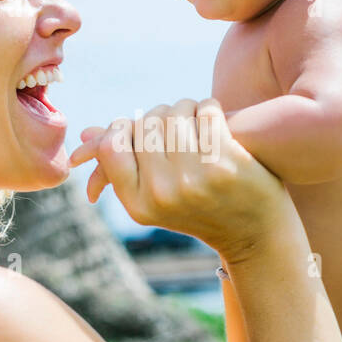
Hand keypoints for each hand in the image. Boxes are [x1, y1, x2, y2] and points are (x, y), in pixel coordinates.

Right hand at [69, 98, 290, 262]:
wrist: (254, 234)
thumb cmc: (201, 209)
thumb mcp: (155, 199)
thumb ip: (123, 166)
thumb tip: (86, 134)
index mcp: (138, 205)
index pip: (111, 146)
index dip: (123, 129)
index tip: (141, 129)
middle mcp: (162, 193)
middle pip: (144, 123)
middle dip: (160, 116)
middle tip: (176, 125)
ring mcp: (193, 178)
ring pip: (175, 111)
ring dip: (186, 108)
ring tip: (195, 122)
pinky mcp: (224, 161)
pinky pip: (205, 110)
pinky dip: (209, 108)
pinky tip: (215, 122)